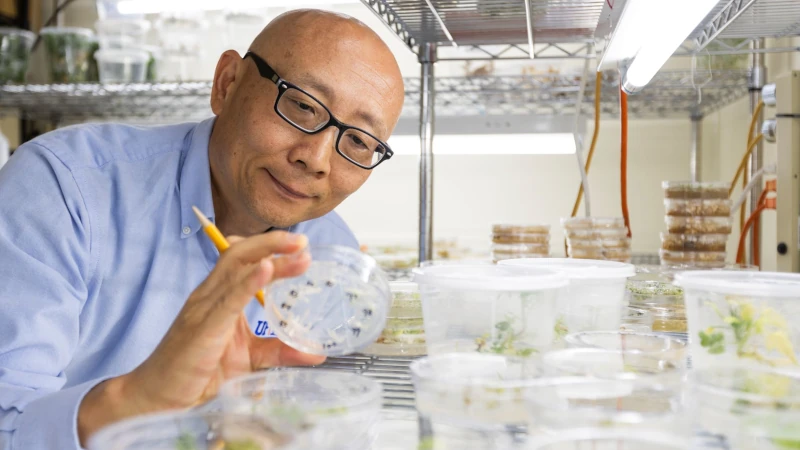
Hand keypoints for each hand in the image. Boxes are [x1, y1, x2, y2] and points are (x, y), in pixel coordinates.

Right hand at [78, 231, 321, 444]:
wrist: (158, 398)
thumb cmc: (199, 374)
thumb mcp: (249, 359)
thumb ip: (279, 351)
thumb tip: (315, 354)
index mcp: (219, 296)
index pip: (244, 260)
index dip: (270, 248)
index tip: (301, 246)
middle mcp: (210, 295)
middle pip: (240, 255)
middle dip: (272, 243)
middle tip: (303, 243)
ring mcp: (203, 308)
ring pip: (235, 268)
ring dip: (269, 256)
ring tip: (298, 251)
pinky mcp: (202, 328)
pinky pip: (228, 299)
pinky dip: (248, 282)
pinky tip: (266, 270)